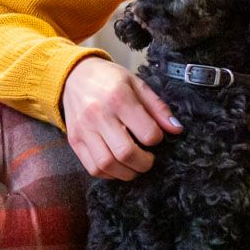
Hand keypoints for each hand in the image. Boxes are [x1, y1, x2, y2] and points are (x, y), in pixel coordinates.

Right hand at [61, 57, 182, 179]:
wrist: (75, 76)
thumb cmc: (110, 80)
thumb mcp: (137, 84)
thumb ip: (157, 108)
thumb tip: (176, 130)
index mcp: (119, 98)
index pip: (147, 133)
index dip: (157, 139)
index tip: (156, 137)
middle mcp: (98, 115)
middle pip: (125, 153)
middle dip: (144, 163)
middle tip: (149, 159)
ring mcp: (83, 130)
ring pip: (107, 165)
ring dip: (127, 173)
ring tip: (135, 165)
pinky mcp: (74, 141)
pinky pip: (92, 168)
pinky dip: (109, 174)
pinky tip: (118, 166)